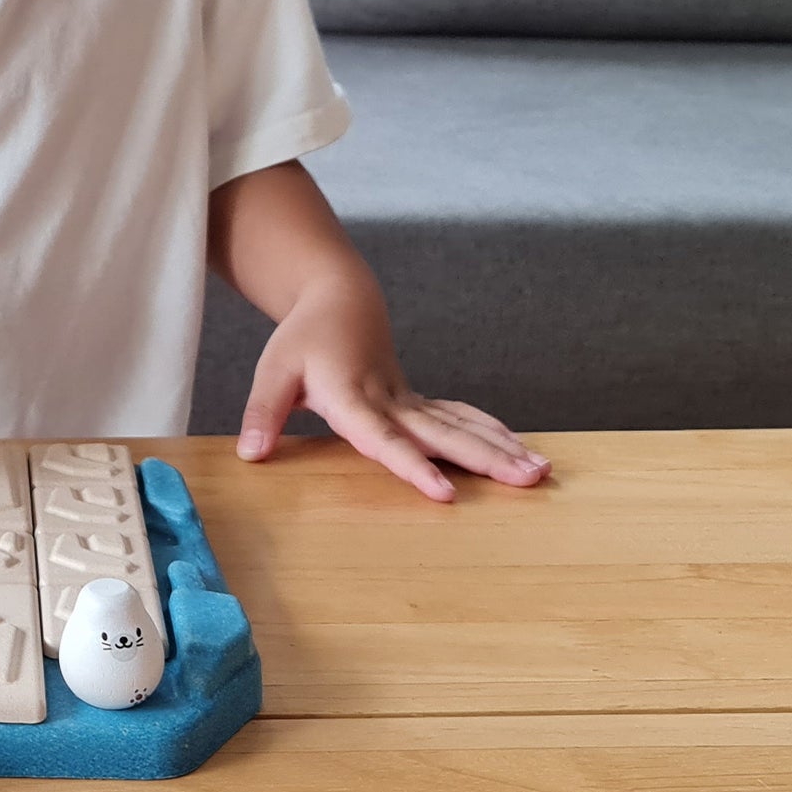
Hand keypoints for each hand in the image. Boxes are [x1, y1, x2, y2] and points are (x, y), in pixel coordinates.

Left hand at [235, 276, 550, 500]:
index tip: (444, 492)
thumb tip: (251, 455)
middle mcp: (389, 400)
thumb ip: (262, 413)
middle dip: (486, 458)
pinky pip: (461, 417)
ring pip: (461, 425)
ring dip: (501, 447)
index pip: (385, 439)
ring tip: (540, 471)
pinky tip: (525, 452)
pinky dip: (493, 432)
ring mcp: (410, 400)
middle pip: (442, 433)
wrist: (340, 298)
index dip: (413, 465)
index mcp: (352, 397)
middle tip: (528, 479)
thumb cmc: (303, 339)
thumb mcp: (272, 372)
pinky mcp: (419, 401)